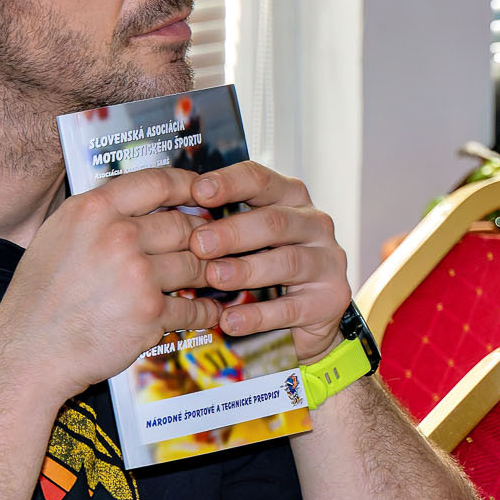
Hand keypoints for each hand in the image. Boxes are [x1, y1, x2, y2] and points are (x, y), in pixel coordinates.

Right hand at [0, 167, 219, 399]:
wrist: (29, 352)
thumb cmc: (39, 299)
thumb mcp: (57, 237)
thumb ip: (97, 217)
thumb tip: (136, 204)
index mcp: (93, 210)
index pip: (156, 182)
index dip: (187, 185)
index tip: (201, 192)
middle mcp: (117, 236)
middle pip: (182, 225)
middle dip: (200, 236)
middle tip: (207, 244)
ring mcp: (137, 275)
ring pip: (193, 264)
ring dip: (205, 273)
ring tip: (208, 277)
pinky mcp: (150, 313)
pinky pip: (193, 307)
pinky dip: (205, 311)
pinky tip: (208, 311)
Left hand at [187, 161, 350, 364]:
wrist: (310, 313)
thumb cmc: (265, 262)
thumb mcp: (249, 234)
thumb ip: (221, 218)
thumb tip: (169, 207)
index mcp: (291, 198)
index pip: (261, 179)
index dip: (229, 183)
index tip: (197, 191)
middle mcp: (315, 224)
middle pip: (275, 221)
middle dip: (233, 232)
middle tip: (198, 244)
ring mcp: (328, 261)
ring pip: (288, 262)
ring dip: (247, 270)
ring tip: (214, 278)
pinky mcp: (330, 300)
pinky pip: (292, 307)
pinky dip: (259, 315)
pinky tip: (230, 320)